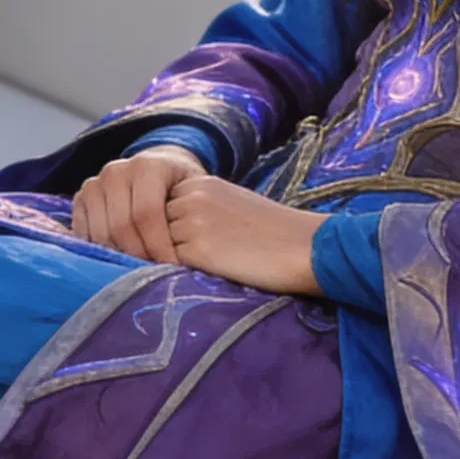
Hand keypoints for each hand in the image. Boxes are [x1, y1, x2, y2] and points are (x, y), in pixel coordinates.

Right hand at [71, 145, 206, 260]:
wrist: (160, 165)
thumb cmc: (181, 186)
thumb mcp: (194, 192)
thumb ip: (191, 215)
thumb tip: (184, 258)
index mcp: (147, 166)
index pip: (146, 214)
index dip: (157, 245)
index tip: (171, 268)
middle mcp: (116, 171)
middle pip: (120, 225)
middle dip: (138, 255)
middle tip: (154, 275)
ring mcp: (94, 184)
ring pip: (100, 233)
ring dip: (118, 257)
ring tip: (138, 271)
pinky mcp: (80, 198)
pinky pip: (83, 233)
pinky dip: (98, 252)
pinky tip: (117, 261)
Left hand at [165, 177, 322, 294]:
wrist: (304, 245)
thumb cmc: (274, 231)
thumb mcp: (231, 204)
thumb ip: (200, 209)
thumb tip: (172, 231)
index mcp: (199, 182)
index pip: (161, 206)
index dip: (172, 228)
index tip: (194, 242)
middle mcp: (190, 197)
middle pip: (155, 225)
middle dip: (167, 242)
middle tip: (195, 259)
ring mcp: (191, 222)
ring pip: (160, 245)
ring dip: (173, 258)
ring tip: (203, 268)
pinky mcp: (197, 250)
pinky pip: (170, 264)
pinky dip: (179, 273)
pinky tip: (204, 276)